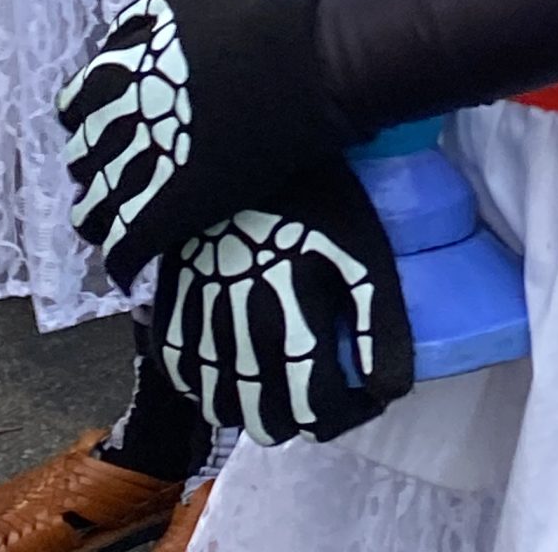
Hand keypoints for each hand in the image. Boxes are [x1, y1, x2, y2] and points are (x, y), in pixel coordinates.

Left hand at [59, 0, 338, 289]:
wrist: (296, 68)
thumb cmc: (247, 26)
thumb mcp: (178, 5)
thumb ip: (137, 27)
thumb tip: (116, 45)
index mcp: (109, 78)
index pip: (73, 109)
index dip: (93, 120)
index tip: (116, 127)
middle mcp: (109, 128)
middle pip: (81, 160)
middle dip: (99, 167)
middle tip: (129, 171)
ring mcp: (132, 175)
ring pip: (90, 213)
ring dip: (104, 217)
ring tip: (127, 222)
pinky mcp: (160, 217)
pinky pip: (122, 254)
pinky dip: (124, 262)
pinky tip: (138, 263)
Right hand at [152, 160, 413, 445]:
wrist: (247, 137)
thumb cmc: (315, 192)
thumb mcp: (361, 250)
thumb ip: (378, 323)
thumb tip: (389, 388)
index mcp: (290, 321)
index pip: (317, 411)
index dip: (348, 417)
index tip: (363, 397)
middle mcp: (237, 333)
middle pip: (265, 421)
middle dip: (301, 415)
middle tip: (322, 386)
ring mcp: (196, 321)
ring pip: (220, 404)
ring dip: (253, 403)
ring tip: (281, 375)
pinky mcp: (168, 302)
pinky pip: (180, 369)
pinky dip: (207, 381)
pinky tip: (234, 360)